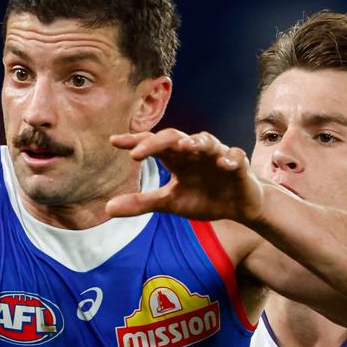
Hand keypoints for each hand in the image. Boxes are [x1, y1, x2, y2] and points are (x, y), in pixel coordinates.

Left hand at [106, 130, 263, 222]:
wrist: (240, 205)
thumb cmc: (204, 198)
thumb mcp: (170, 203)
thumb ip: (141, 203)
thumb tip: (107, 208)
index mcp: (176, 158)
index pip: (152, 144)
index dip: (134, 141)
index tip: (113, 141)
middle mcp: (194, 152)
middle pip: (174, 138)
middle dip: (156, 142)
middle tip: (137, 152)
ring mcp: (217, 156)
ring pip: (206, 141)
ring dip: (196, 142)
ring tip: (184, 146)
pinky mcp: (239, 165)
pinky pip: (236, 157)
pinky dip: (230, 159)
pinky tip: (224, 164)